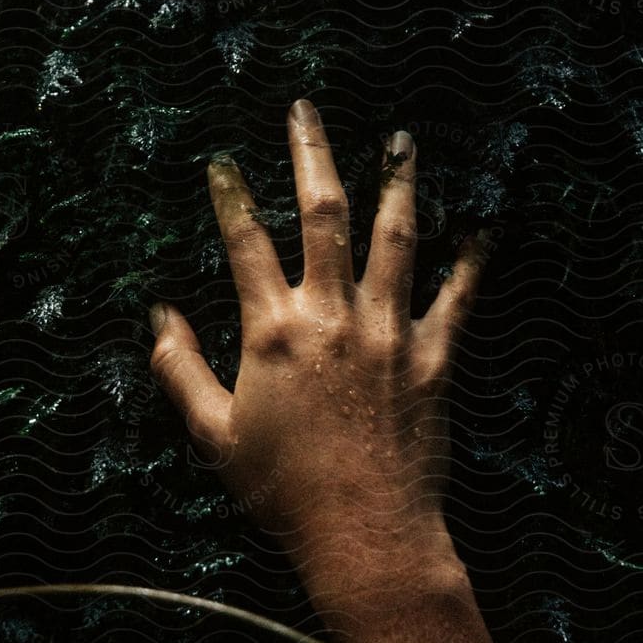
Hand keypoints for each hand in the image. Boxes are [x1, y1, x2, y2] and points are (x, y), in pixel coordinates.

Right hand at [147, 99, 491, 596]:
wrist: (364, 533)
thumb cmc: (283, 492)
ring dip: (398, 183)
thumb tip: (159, 317)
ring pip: (396, 237)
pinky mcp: (432, 357)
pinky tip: (483, 226)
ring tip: (402, 140)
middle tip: (305, 110)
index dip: (230, 197)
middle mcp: (332, 316)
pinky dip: (472, 260)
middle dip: (310, 155)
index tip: (221, 161)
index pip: (245, 244)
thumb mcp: (213, 436)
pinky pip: (458, 296)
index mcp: (273, 332)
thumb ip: (180, 371)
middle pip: (321, 215)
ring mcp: (387, 331)